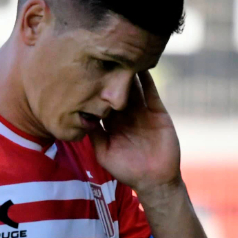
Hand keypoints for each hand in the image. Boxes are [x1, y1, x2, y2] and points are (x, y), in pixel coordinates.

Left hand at [89, 70, 181, 196]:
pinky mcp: (157, 112)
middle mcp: (127, 116)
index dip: (96, 90)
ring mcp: (143, 112)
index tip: (86, 73)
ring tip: (121, 57)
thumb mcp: (103, 152)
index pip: (102, 103)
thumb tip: (80, 117)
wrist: (154, 179)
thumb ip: (94, 135)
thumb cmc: (126, 170)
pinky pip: (151, 93)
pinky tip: (141, 67)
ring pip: (134, 89)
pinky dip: (147, 80)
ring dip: (128, 75)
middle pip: (118, 92)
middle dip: (111, 78)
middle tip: (102, 58)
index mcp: (113, 124)